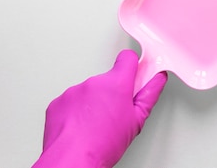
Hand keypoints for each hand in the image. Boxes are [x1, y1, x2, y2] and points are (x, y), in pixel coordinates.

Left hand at [33, 50, 167, 167]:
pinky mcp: (58, 102)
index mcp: (116, 83)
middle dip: (113, 91)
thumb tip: (158, 79)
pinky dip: (76, 111)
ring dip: (94, 102)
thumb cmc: (103, 144)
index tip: (134, 74)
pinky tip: (81, 126)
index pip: (127, 58)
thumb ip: (150, 93)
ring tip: (96, 124)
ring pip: (89, 90)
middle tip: (115, 112)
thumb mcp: (138, 120)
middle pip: (108, 78)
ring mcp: (74, 91)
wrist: (72, 160)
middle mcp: (94, 82)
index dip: (132, 66)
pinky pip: (72, 101)